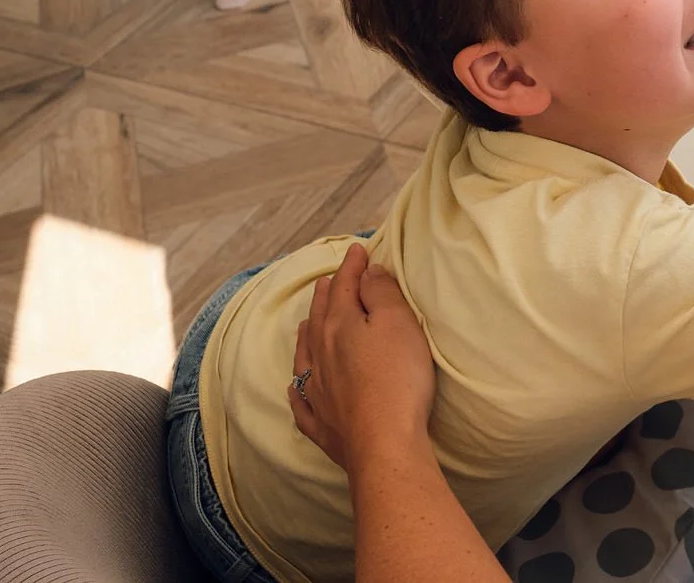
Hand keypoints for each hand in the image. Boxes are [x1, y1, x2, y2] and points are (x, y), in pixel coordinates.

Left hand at [288, 243, 435, 473]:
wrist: (384, 443)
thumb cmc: (398, 378)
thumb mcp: (399, 323)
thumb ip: (381, 293)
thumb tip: (366, 273)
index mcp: (339, 326)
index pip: (344, 286)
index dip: (352, 266)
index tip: (357, 249)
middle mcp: (320, 355)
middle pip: (320, 317)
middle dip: (325, 295)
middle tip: (326, 280)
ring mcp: (316, 391)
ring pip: (305, 355)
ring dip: (307, 334)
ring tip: (307, 321)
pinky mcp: (322, 424)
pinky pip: (301, 403)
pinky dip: (297, 390)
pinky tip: (294, 388)